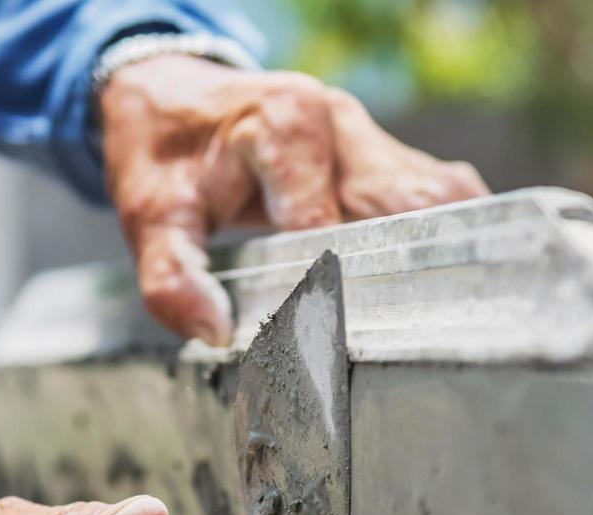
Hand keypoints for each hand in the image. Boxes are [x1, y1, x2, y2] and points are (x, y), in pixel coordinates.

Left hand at [100, 55, 489, 345]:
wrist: (170, 96)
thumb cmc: (163, 154)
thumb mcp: (148, 214)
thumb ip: (172, 277)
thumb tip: (214, 334)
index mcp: (285, 126)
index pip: (329, 225)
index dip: (332, 288)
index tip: (332, 341)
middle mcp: (340, 122)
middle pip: (405, 208)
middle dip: (408, 274)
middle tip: (404, 339)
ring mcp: (370, 137)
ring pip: (437, 200)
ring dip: (438, 256)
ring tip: (434, 317)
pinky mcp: (388, 155)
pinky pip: (439, 198)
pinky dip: (444, 240)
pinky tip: (437, 286)